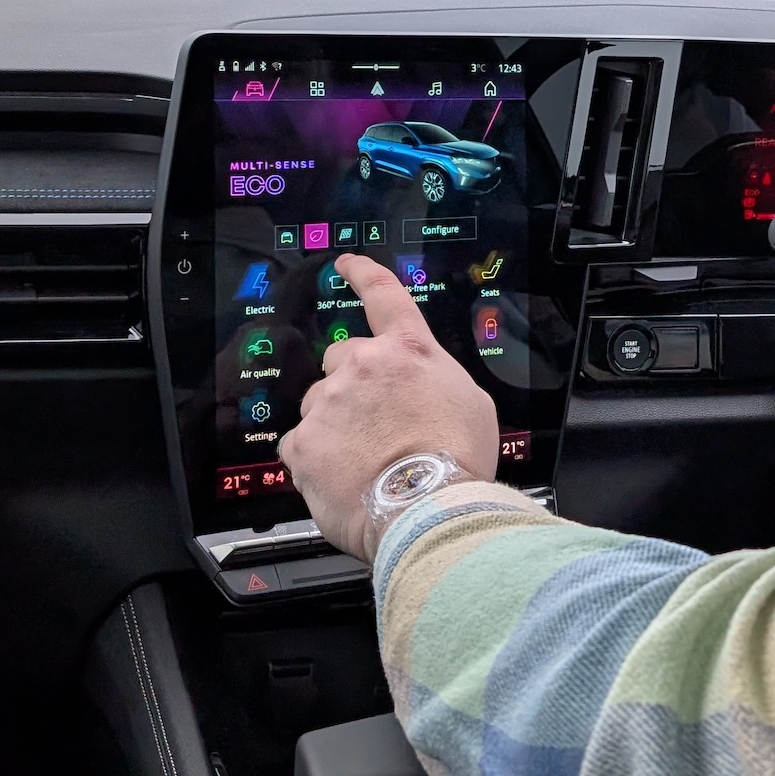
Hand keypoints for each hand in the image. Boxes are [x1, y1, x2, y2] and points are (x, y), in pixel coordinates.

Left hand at [279, 254, 498, 555]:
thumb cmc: (457, 462)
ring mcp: (328, 402)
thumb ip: (436, 381)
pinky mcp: (303, 442)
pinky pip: (302, 445)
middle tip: (376, 424)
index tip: (346, 264)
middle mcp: (363, 366)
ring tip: (367, 461)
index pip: (383, 295)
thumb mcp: (471, 403)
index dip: (362, 274)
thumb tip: (424, 388)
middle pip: (342, 360)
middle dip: (353, 385)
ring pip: (321, 405)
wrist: (428, 511)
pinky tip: (346, 477)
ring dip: (337, 426)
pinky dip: (319, 460)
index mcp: (409, 351)